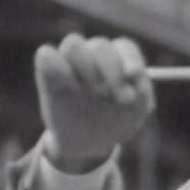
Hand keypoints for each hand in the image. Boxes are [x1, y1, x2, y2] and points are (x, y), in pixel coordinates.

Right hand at [35, 33, 154, 172]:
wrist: (88, 145)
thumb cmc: (115, 123)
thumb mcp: (136, 113)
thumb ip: (142, 92)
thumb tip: (135, 74)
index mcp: (118, 61)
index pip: (124, 46)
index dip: (129, 58)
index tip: (133, 77)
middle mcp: (93, 58)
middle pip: (100, 45)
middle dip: (112, 72)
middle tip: (119, 99)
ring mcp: (70, 64)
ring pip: (74, 44)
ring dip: (88, 68)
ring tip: (97, 94)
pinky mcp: (48, 75)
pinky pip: (46, 55)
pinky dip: (60, 68)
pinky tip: (71, 88)